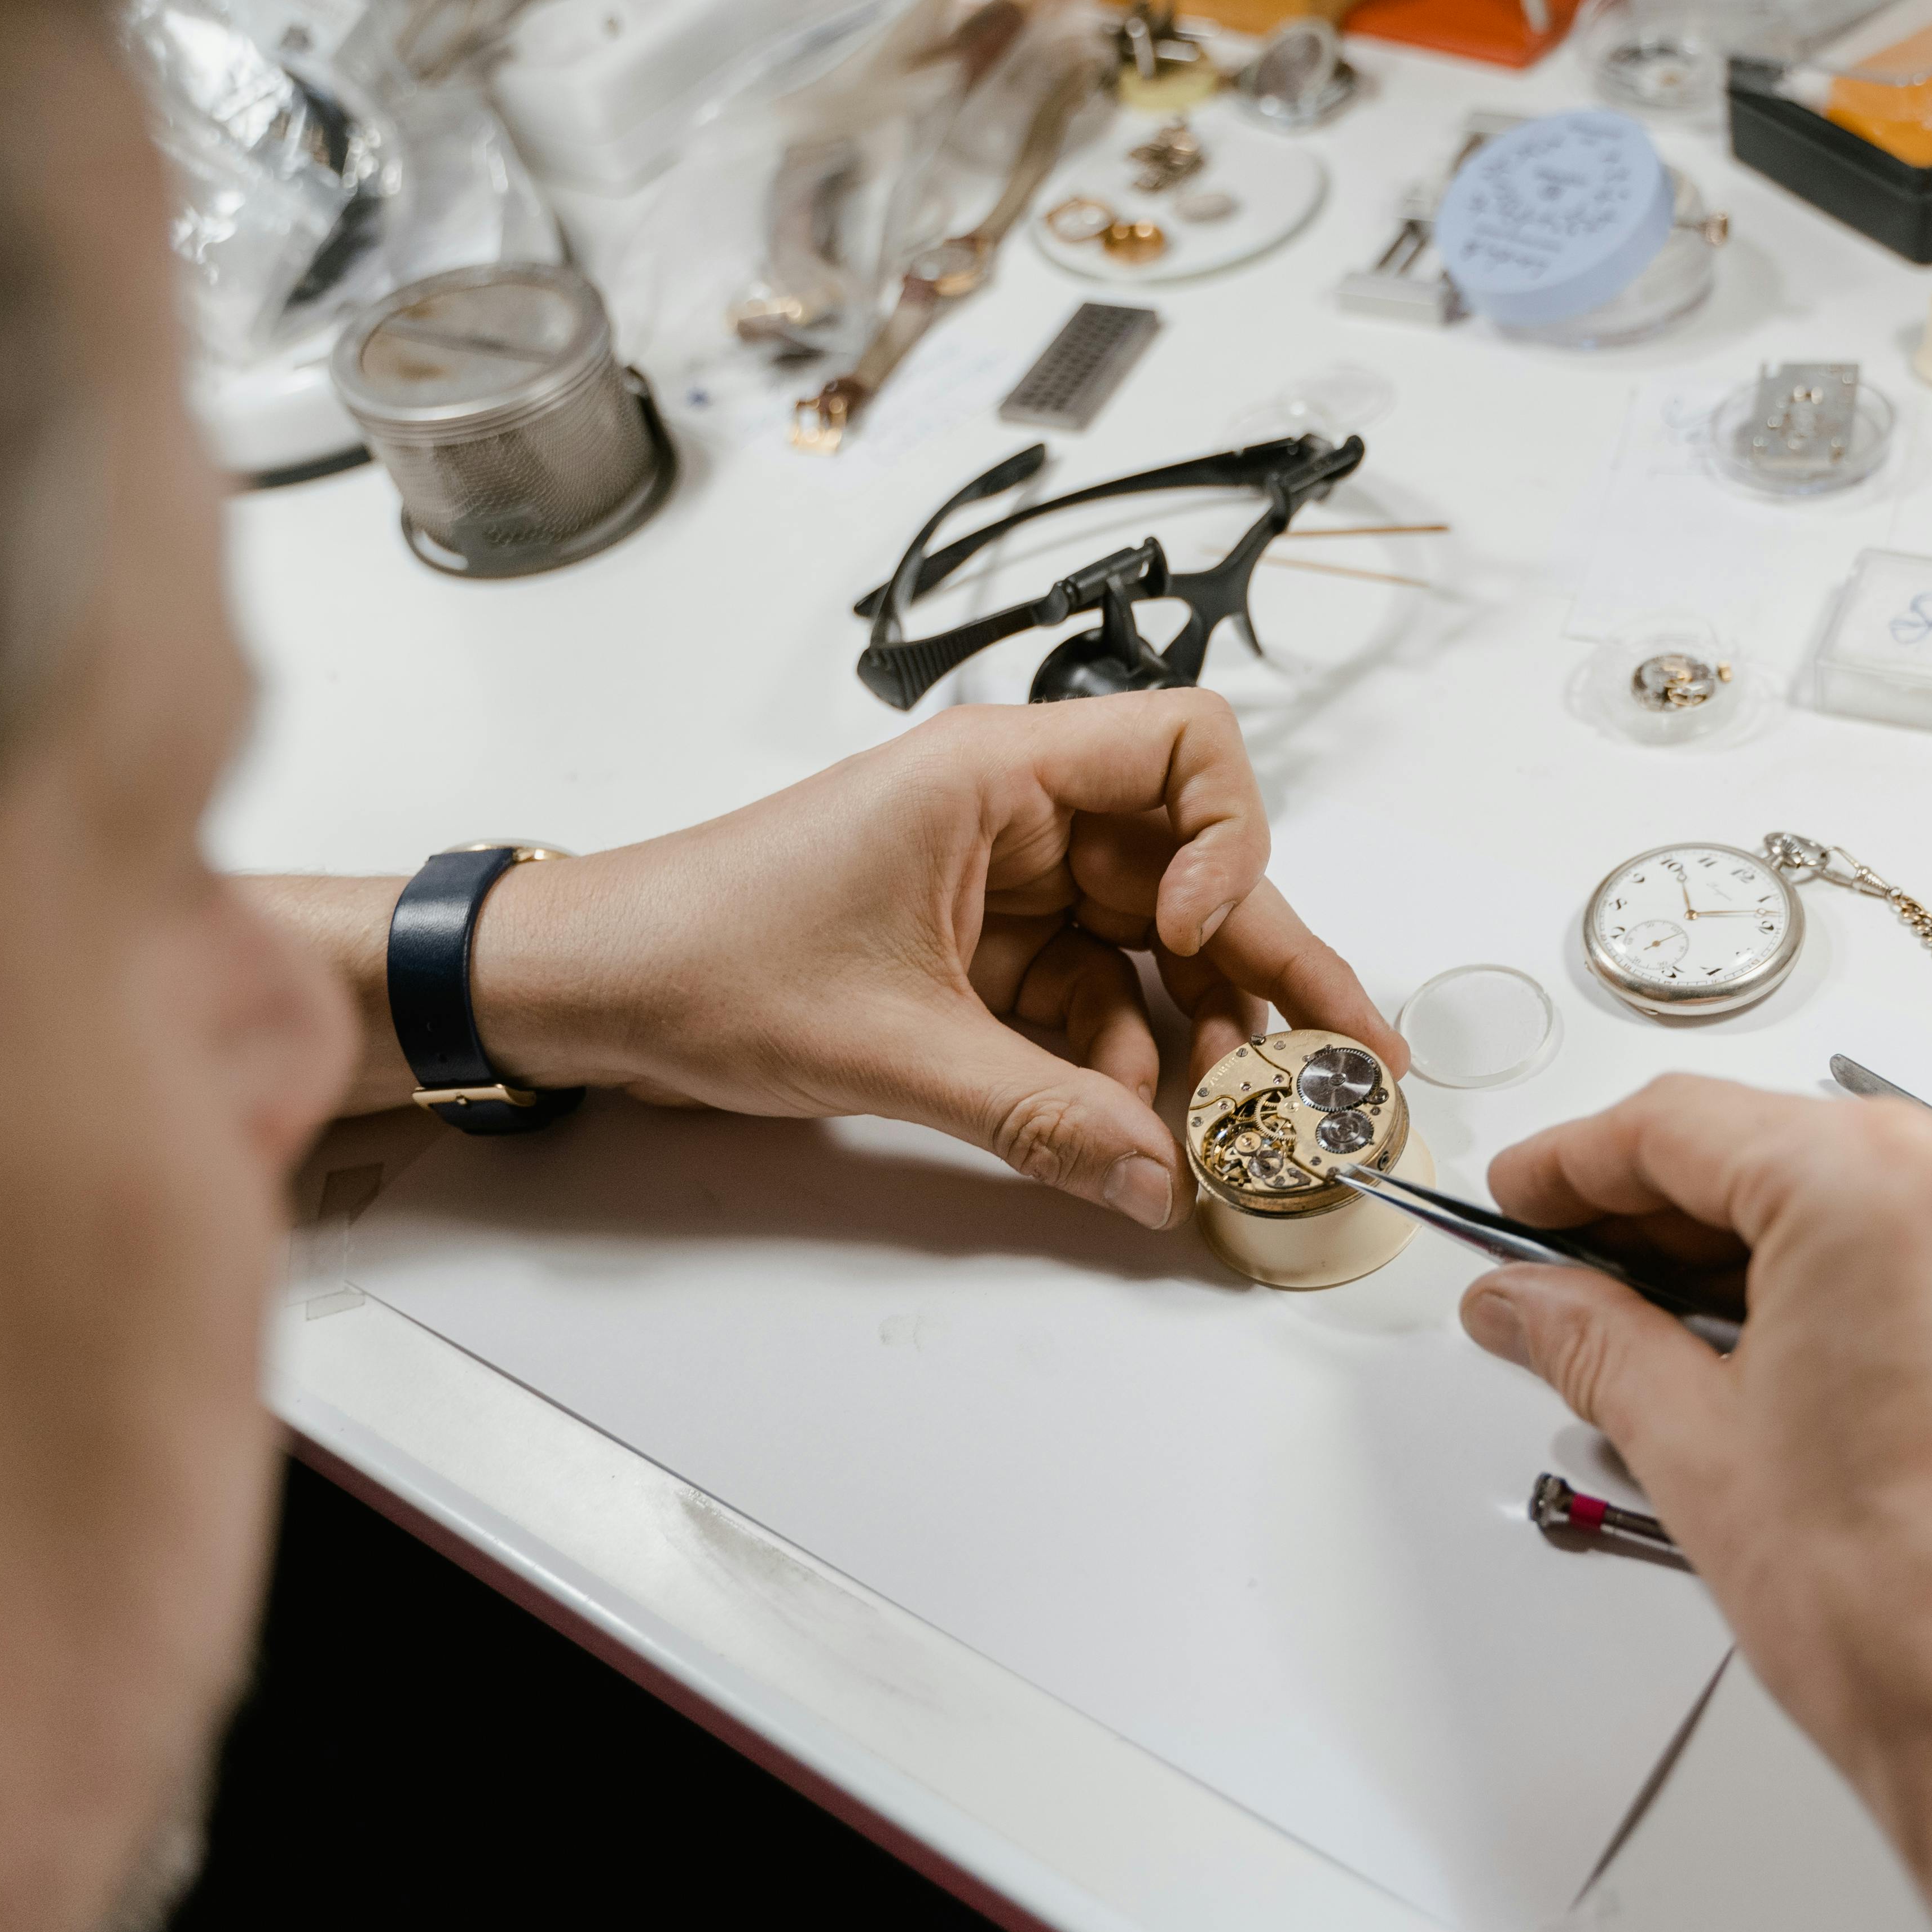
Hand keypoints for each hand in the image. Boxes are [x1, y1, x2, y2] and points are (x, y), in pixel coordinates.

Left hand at [272, 692, 1402, 1228]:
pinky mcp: (979, 959)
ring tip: (1238, 1138)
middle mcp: (1018, 816)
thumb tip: (1163, 1183)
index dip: (1232, 841)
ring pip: (1149, 957)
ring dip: (1197, 1047)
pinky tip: (1146, 1144)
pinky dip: (1123, 1075)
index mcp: (997, 773)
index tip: (1202, 936)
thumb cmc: (703, 955)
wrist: (583, 989)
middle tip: (1348, 1074)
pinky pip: (1090, 1008)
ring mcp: (1003, 889)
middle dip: (1266, 975)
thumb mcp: (890, 1044)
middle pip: (1192, 876)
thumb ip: (1041, 1116)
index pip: (1187, 748)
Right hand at [1460, 1080, 1931, 1931]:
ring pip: (1869, 1189)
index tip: (1524, 1199)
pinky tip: (1784, 1345)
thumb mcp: (1703, 1455)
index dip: (1576, 1163)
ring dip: (1760, 1244)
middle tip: (1566, 1272)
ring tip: (1664, 1327)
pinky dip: (1860, 1272)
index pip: (1683, 1124)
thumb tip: (1529, 1300)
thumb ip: (1596, 1341)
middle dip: (1661, 1211)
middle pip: (1780, 1145)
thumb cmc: (1924, 1629)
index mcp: (1884, 1188)